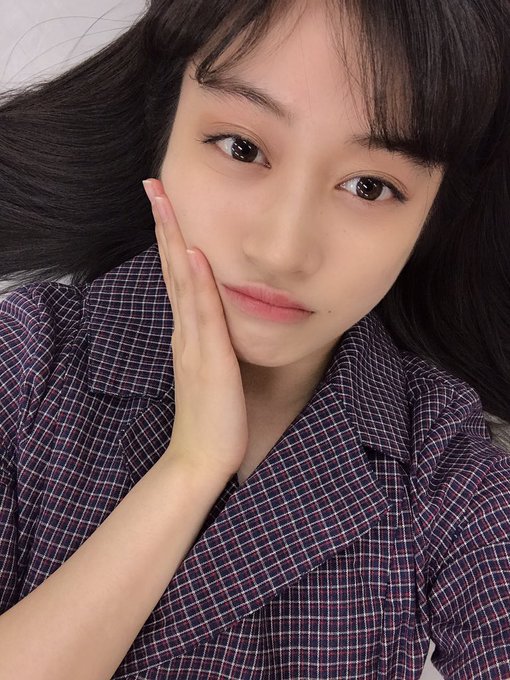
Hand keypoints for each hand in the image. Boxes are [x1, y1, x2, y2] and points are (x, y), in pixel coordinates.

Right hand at [143, 179, 247, 479]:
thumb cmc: (212, 416)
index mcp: (189, 332)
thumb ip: (211, 342)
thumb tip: (218, 316)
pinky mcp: (209, 359)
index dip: (171, 239)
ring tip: (165, 202)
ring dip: (175, 240)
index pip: (179, 275)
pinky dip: (199, 283)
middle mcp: (186, 331)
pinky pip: (204, 315)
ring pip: (183, 282)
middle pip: (174, 269)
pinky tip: (197, 255)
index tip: (166, 205)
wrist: (202, 457)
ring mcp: (194, 343)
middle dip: (165, 225)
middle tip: (154, 186)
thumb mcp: (212, 369)